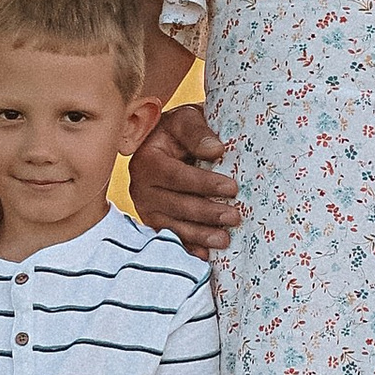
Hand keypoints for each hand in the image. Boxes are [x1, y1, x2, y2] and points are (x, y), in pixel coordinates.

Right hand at [130, 105, 242, 254]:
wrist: (168, 142)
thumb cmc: (180, 131)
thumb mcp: (186, 119)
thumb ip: (198, 132)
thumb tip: (216, 150)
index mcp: (146, 160)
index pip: (177, 175)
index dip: (204, 183)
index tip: (232, 187)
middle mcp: (140, 187)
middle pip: (176, 205)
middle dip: (207, 213)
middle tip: (234, 217)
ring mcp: (145, 208)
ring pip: (173, 226)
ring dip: (200, 235)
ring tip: (225, 239)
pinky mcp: (153, 222)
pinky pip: (171, 238)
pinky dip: (188, 247)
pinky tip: (206, 255)